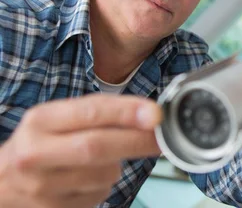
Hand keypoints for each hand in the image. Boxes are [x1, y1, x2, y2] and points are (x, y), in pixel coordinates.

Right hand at [0, 94, 161, 207]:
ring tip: (102, 160)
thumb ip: (99, 113)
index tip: (156, 115)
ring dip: (117, 166)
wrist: (1, 183)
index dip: (127, 112)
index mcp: (41, 120)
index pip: (91, 112)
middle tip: (161, 139)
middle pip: (98, 146)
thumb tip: (149, 116)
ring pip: (103, 174)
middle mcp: (36, 152)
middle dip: (137, 142)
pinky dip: (104, 185)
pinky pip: (98, 195)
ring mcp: (41, 186)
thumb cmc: (40, 144)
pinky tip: (87, 180)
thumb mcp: (58, 119)